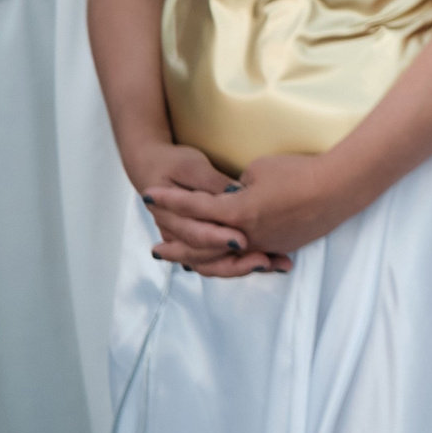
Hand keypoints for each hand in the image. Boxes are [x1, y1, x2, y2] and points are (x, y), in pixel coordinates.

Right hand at [130, 140, 291, 277]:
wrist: (154, 168)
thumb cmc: (174, 165)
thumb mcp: (192, 168)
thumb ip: (211, 184)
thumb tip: (235, 193)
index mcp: (170, 218)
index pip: (194, 235)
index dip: (217, 239)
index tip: (242, 240)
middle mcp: (177, 237)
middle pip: (205, 259)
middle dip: (235, 263)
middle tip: (263, 261)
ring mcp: (189, 243)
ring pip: (215, 266)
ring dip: (244, 267)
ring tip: (273, 265)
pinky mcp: (205, 243)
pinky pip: (223, 261)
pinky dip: (247, 263)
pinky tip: (277, 264)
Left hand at [148, 150, 368, 266]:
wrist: (339, 186)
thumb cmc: (298, 172)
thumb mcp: (260, 169)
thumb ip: (237, 187)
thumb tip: (233, 195)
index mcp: (236, 212)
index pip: (193, 208)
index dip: (169, 200)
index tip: (148, 195)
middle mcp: (246, 235)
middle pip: (201, 247)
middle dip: (176, 246)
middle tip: (156, 251)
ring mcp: (264, 245)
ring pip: (225, 260)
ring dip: (202, 260)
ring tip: (186, 262)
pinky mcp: (282, 247)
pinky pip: (250, 257)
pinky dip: (233, 260)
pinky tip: (225, 261)